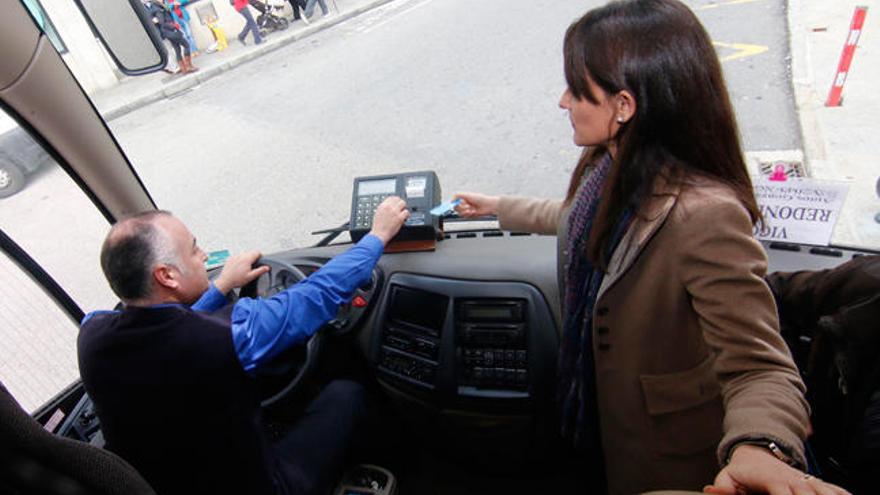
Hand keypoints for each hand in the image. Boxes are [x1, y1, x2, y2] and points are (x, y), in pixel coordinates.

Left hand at [213, 251, 269, 294]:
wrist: (225, 281)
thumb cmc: (237, 280)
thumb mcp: (251, 277)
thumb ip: (260, 271)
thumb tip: (267, 267)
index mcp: (247, 259)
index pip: (257, 252)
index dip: (260, 256)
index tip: (260, 260)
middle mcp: (241, 256)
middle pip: (250, 252)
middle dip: (253, 257)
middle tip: (253, 266)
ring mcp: (234, 256)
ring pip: (244, 253)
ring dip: (246, 257)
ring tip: (245, 266)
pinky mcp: (230, 258)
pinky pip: (237, 256)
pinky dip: (240, 259)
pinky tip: (239, 267)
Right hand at [369, 196, 409, 244]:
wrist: (379, 234)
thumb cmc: (378, 226)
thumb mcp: (378, 213)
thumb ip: (384, 208)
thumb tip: (389, 205)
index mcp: (383, 205)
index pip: (392, 197)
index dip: (396, 200)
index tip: (397, 202)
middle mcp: (389, 207)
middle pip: (398, 199)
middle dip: (400, 203)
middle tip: (401, 207)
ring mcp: (394, 212)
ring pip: (403, 203)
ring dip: (404, 208)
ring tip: (403, 212)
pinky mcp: (399, 218)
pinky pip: (406, 212)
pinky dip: (407, 214)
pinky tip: (406, 217)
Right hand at [452, 192, 499, 217]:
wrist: (489, 206)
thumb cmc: (481, 199)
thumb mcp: (468, 195)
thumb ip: (458, 195)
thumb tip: (451, 200)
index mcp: (464, 198)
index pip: (454, 201)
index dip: (453, 203)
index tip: (452, 204)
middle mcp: (465, 203)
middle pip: (456, 208)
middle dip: (461, 207)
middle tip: (467, 206)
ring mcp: (467, 209)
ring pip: (460, 213)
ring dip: (465, 211)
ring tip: (471, 209)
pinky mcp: (470, 215)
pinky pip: (465, 216)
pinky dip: (468, 214)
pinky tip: (474, 211)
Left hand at [704, 445, 849, 494]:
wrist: (756, 450)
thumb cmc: (741, 470)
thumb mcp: (727, 477)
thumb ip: (722, 487)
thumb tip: (712, 491)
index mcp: (771, 478)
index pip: (782, 488)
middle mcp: (792, 478)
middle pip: (807, 492)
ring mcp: (804, 480)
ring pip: (822, 489)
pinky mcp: (813, 483)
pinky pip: (832, 489)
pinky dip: (840, 493)